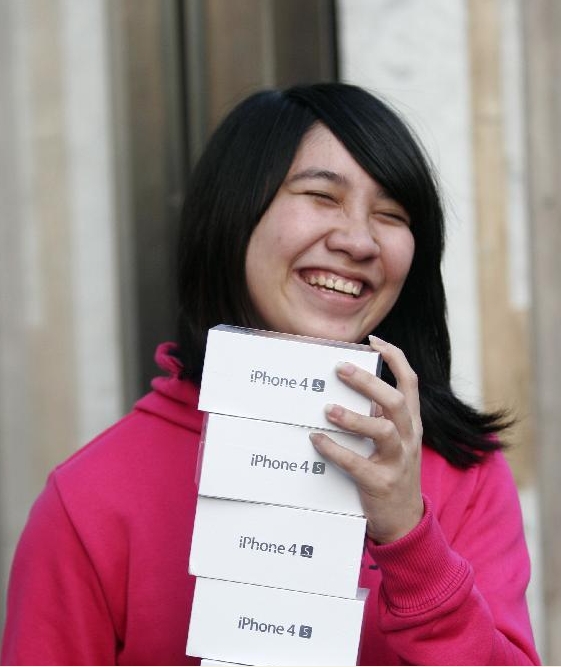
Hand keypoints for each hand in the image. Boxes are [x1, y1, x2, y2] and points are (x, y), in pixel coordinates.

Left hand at [310, 336, 423, 543]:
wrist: (405, 522)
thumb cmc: (392, 472)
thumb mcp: (393, 441)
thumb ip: (378, 416)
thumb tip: (350, 391)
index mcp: (412, 424)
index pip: (410, 383)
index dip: (395, 358)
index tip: (375, 341)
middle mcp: (409, 438)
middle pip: (396, 401)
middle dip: (369, 382)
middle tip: (341, 369)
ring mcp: (398, 462)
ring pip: (383, 431)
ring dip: (354, 418)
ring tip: (328, 409)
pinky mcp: (381, 484)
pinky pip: (358, 464)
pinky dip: (335, 450)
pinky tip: (317, 440)